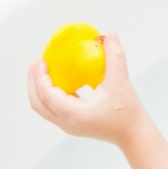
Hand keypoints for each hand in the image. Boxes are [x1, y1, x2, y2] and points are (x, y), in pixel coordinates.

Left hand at [27, 33, 151, 147]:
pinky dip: (49, 95)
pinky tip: (59, 81)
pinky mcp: (74, 124)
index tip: (40, 60)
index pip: (47, 95)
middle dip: (33, 82)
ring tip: (43, 71)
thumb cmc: (128, 112)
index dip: (40, 77)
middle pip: (38, 103)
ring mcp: (69, 125)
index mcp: (74, 114)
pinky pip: (53, 109)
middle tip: (37, 63)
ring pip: (43, 107)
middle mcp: (67, 122)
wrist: (134, 134)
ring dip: (39, 89)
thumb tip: (110, 35)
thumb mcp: (120, 81)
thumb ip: (114, 56)